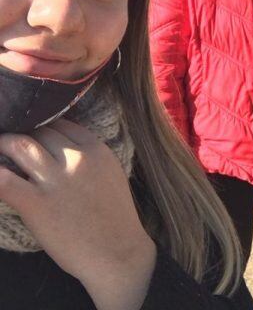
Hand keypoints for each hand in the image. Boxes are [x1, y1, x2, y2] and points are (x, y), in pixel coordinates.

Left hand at [0, 119, 155, 309]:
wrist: (117, 253)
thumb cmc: (114, 218)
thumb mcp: (111, 174)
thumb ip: (90, 157)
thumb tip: (60, 148)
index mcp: (97, 150)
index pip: (62, 124)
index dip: (44, 127)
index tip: (35, 134)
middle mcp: (77, 159)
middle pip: (40, 132)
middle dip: (24, 136)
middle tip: (12, 146)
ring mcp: (56, 180)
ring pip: (20, 145)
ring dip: (3, 144)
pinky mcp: (36, 204)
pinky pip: (3, 180)